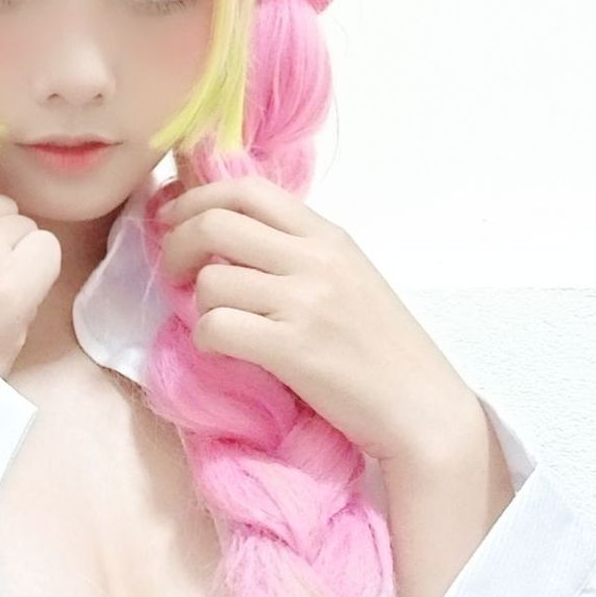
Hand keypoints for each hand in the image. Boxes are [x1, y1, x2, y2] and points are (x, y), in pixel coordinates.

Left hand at [157, 175, 478, 465]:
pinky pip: (217, 327)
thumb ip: (297, 251)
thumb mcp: (348, 277)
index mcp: (327, 235)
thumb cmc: (382, 349)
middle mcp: (316, 259)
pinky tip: (222, 351)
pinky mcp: (293, 349)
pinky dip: (206, 341)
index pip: (246, 189)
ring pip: (210, 280)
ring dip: (195, 304)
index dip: (195, 199)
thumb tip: (227, 237)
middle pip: (214, 223)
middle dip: (176, 245)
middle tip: (174, 274)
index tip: (173, 222)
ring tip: (213, 322)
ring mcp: (306, 302)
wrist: (422, 408)